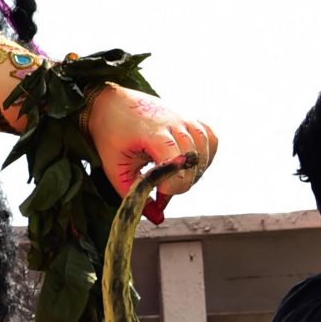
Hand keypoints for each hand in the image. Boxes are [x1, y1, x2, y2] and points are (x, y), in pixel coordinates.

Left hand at [85, 83, 216, 203]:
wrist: (109, 103)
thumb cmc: (110, 135)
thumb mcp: (115, 169)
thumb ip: (134, 196)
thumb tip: (158, 219)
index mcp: (153, 132)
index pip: (177, 165)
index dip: (170, 188)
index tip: (155, 193)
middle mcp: (174, 122)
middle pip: (193, 164)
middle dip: (179, 184)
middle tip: (159, 188)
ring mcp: (185, 119)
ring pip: (205, 153)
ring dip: (193, 172)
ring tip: (172, 177)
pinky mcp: (191, 118)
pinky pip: (211, 139)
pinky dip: (204, 156)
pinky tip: (187, 163)